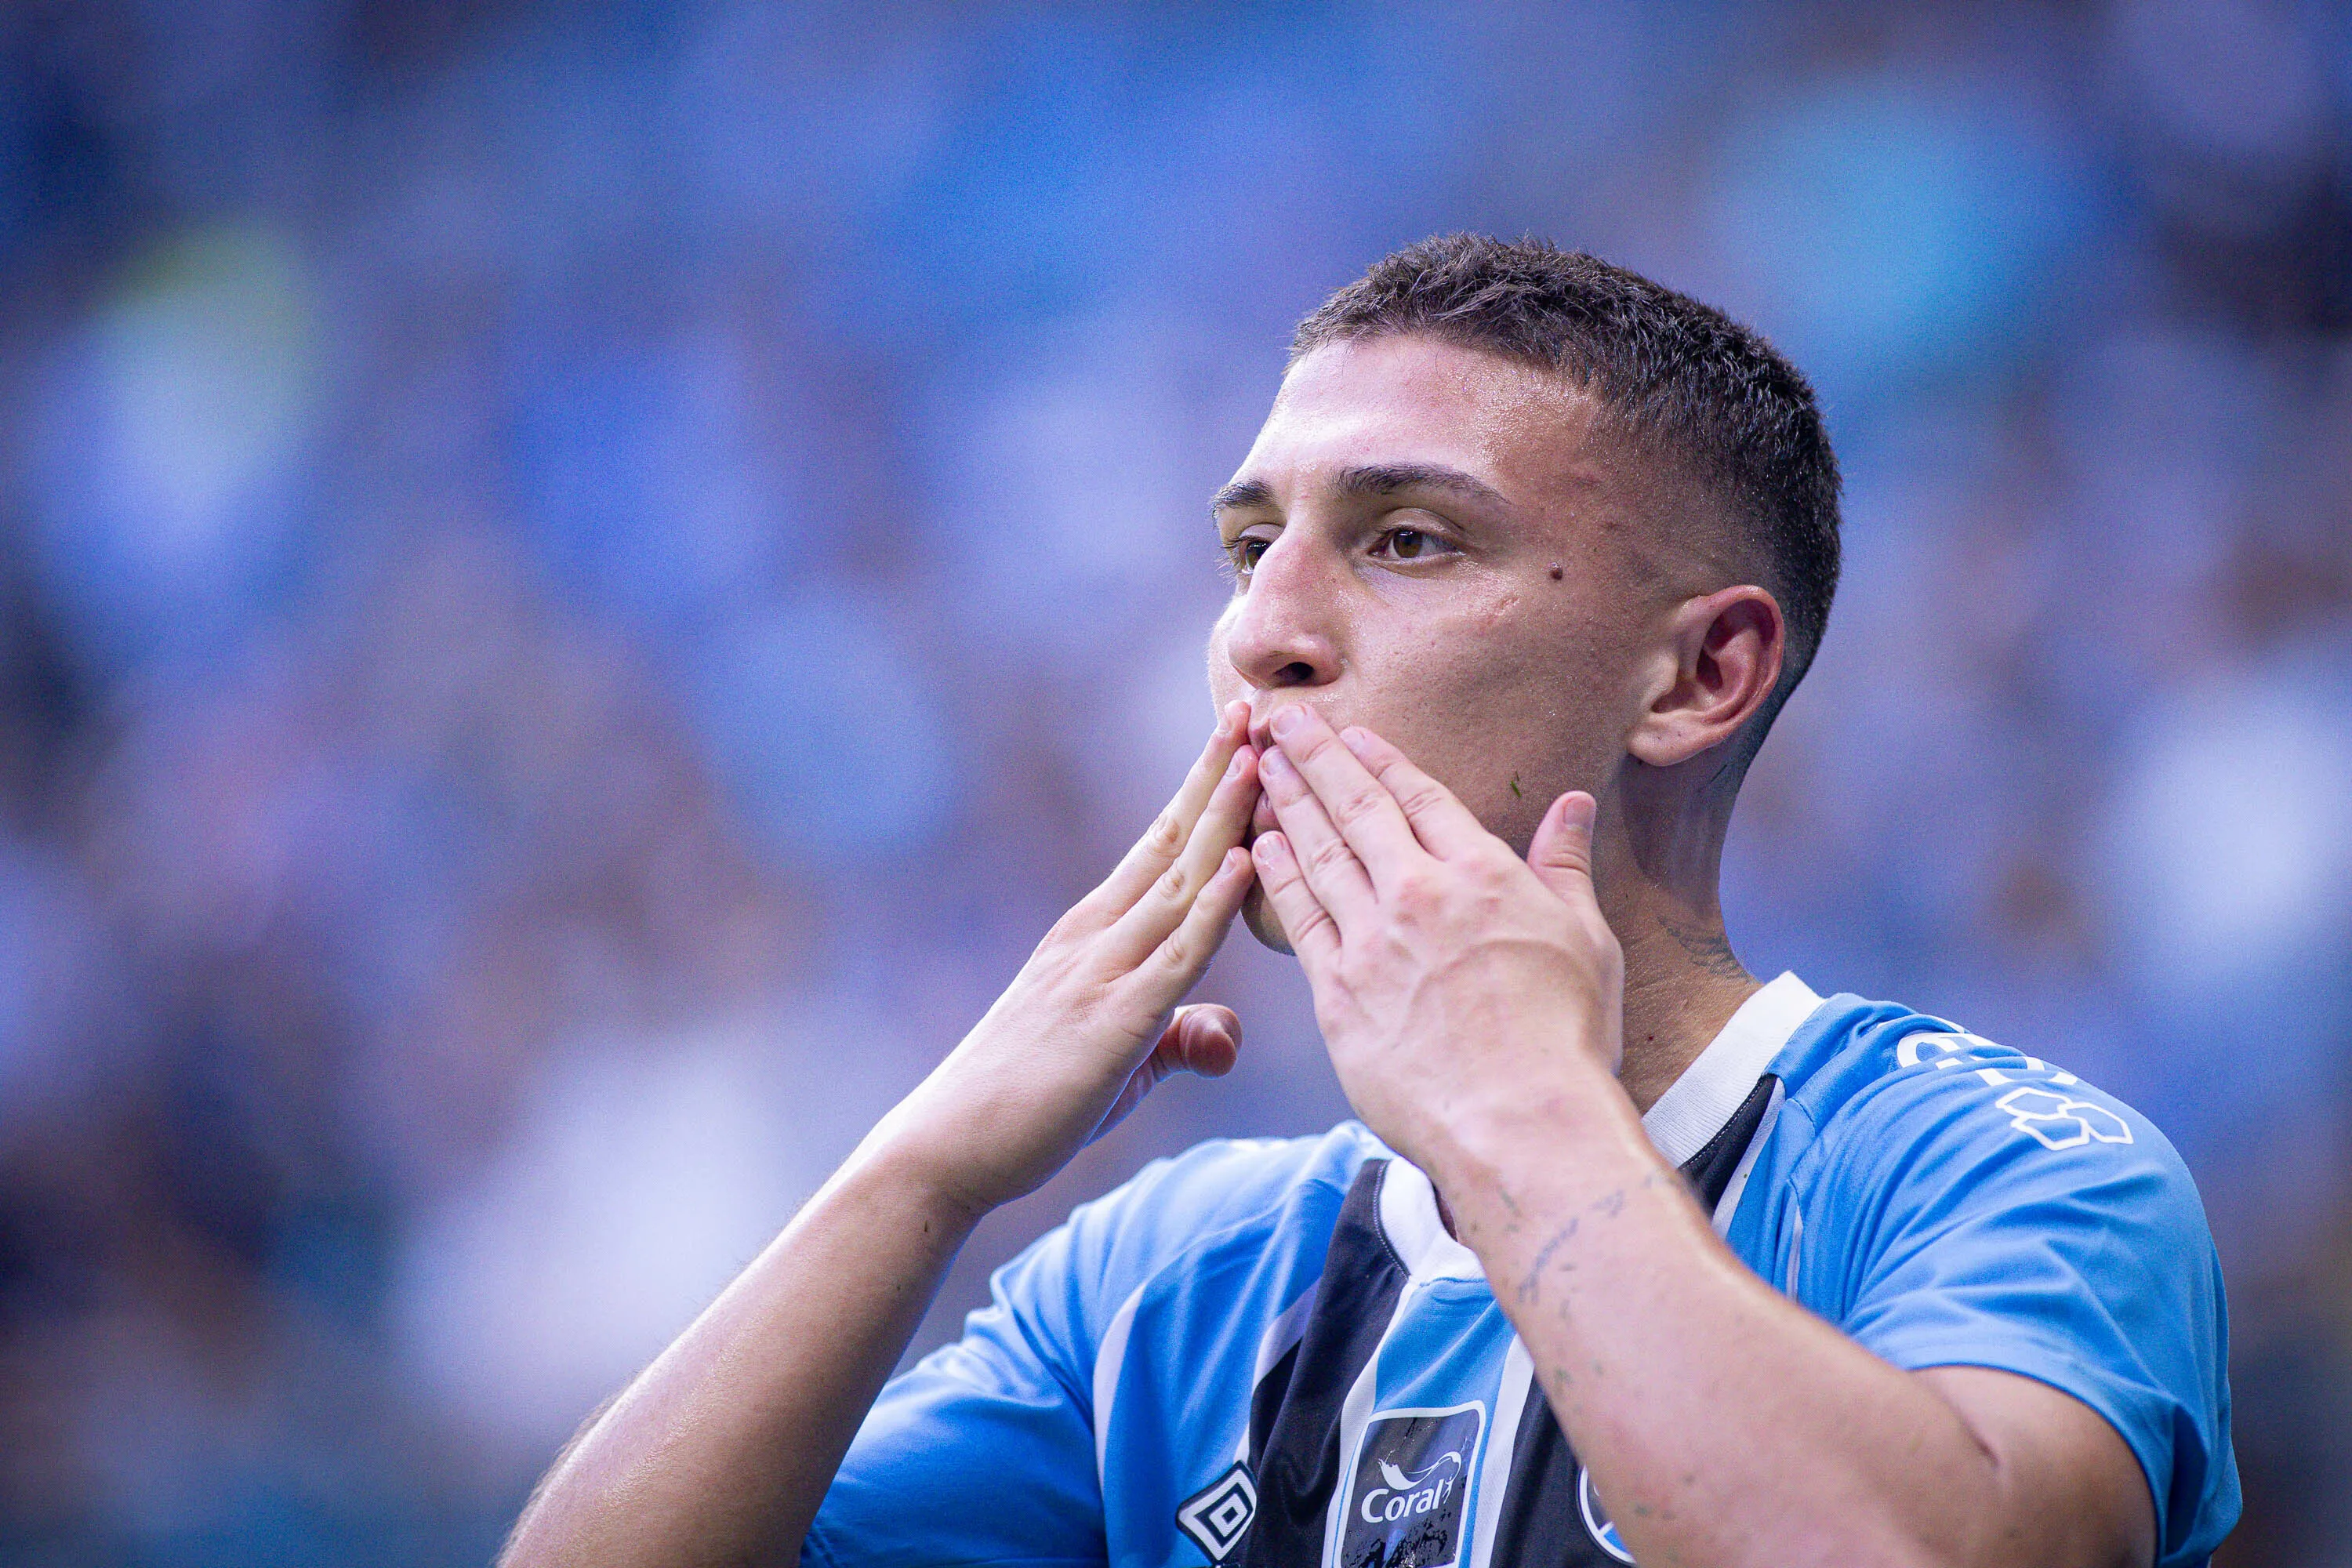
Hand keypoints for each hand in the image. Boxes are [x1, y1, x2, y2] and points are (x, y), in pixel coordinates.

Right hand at [873, 704, 1260, 1217]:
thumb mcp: (1120, 1061)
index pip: (1160, 847)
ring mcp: (1102, 974)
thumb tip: (1222, 1036)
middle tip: (1254, 708)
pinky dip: (1212, 906)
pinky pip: (1177, 956)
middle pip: (1171, 841)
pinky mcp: (1113, 1024)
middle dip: (1216, 774)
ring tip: (1259, 756)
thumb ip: (1177, 1038)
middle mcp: (1096, 937)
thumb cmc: (1027, 1105)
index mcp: (1093, 934)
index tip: (1239, 737)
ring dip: (1224, 818)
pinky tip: (1245, 864)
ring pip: (1178, 881)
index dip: (1203, 791)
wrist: (948, 1147)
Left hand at [1248, 705, 1622, 1173]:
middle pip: (1355, 809)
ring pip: (1318, 853)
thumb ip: (1565, 866)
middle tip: (1281, 720)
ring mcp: (1371, 942)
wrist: (1519, 1122)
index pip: (1419, 797)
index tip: (1348, 730)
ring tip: (1259, 765)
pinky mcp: (1337, 993)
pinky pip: (1299, 919)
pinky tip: (1259, 847)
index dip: (1379, 759)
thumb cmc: (1567, 1039)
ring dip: (1285, 803)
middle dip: (1315, 758)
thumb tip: (1573, 803)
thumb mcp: (1586, 939)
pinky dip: (1276, 875)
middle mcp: (1417, 895)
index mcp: (1480, 875)